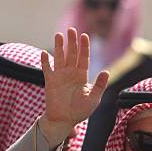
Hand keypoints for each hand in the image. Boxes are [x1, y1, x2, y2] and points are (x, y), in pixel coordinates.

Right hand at [39, 28, 109, 148]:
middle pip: (71, 54)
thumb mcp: (94, 99)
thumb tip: (106, 72)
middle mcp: (71, 73)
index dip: (84, 47)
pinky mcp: (50, 82)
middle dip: (72, 42)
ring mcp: (60, 76)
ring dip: (59, 46)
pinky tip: (45, 53)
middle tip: (71, 30)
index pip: (83, 58)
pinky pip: (47, 69)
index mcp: (82, 76)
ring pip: (59, 57)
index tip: (84, 35)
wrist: (64, 120)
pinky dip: (45, 61)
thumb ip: (99, 85)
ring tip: (58, 35)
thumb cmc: (80, 111)